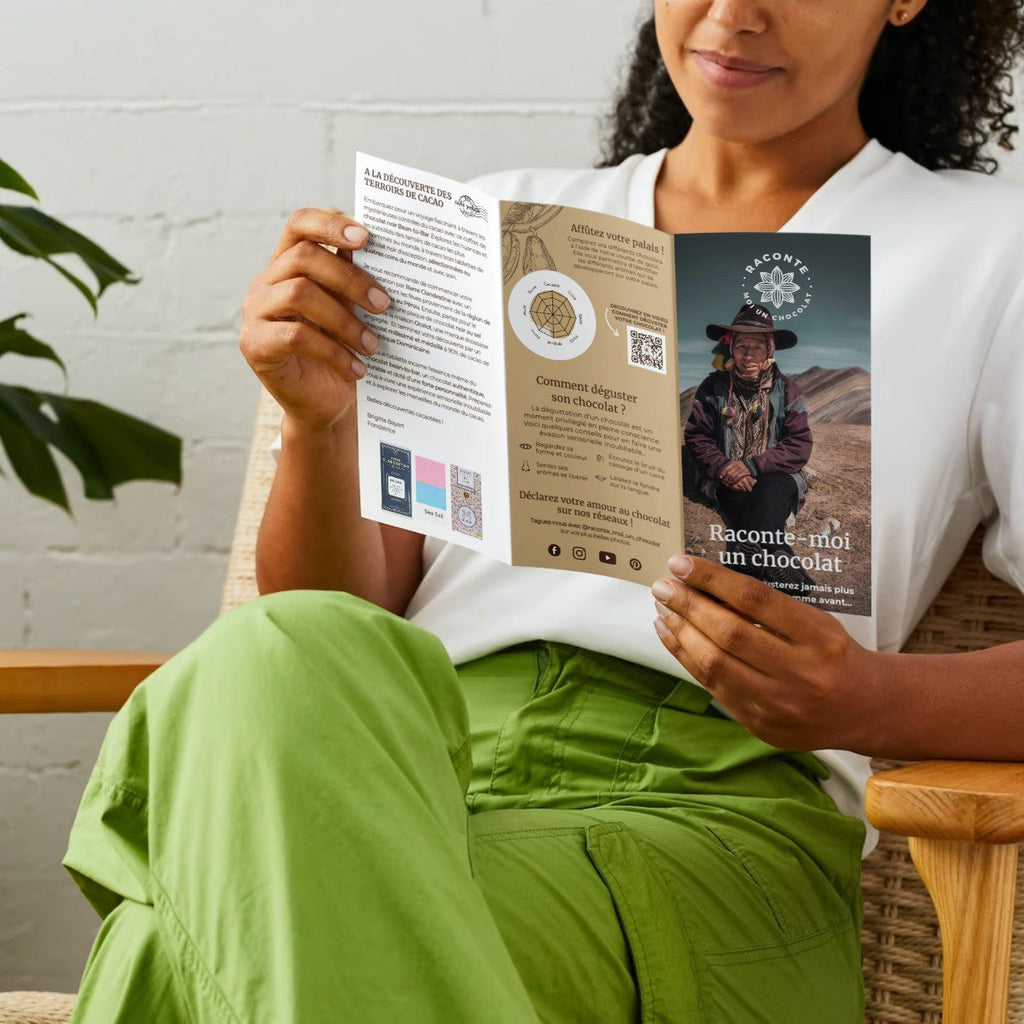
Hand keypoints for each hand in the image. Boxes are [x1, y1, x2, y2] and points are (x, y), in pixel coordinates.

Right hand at [239, 208, 389, 428]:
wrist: (325, 405)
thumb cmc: (341, 351)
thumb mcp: (352, 310)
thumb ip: (354, 279)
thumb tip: (384, 250)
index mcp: (288, 265)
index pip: (299, 225)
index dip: (330, 223)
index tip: (366, 238)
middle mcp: (266, 282)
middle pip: (303, 257)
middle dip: (350, 279)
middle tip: (385, 304)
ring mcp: (255, 312)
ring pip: (299, 294)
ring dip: (344, 320)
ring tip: (373, 345)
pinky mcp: (254, 344)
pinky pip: (296, 337)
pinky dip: (333, 352)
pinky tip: (357, 368)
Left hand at [650, 556, 878, 751]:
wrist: (865, 708)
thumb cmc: (834, 654)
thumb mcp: (815, 622)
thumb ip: (767, 610)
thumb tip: (705, 584)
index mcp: (819, 637)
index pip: (755, 599)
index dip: (712, 578)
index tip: (681, 564)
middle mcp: (801, 674)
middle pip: (729, 633)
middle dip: (687, 606)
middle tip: (662, 587)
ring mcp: (780, 705)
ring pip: (714, 664)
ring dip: (681, 632)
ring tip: (663, 610)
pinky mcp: (761, 725)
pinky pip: (714, 687)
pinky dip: (687, 659)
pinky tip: (673, 637)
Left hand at [718, 460, 753, 489]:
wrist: (752, 464)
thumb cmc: (742, 465)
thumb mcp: (736, 464)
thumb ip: (729, 468)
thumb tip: (721, 475)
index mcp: (734, 463)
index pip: (726, 468)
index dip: (722, 473)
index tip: (720, 477)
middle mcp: (738, 466)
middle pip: (729, 473)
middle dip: (726, 479)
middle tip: (724, 482)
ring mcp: (742, 469)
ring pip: (733, 476)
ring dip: (730, 481)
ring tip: (728, 484)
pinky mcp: (746, 472)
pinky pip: (738, 477)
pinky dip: (735, 481)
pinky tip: (733, 483)